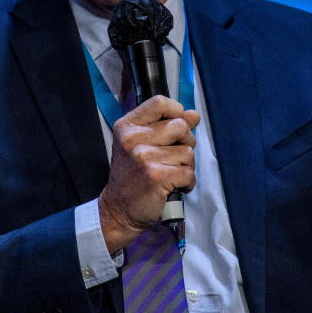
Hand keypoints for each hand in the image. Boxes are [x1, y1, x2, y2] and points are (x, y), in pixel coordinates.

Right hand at [98, 95, 198, 252]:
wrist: (118, 210)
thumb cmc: (131, 177)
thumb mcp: (140, 144)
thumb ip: (165, 126)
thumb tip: (193, 115)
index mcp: (127, 126)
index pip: (160, 102)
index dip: (176, 111)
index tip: (177, 124)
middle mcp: (133, 139)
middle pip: (180, 126)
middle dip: (186, 142)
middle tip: (174, 157)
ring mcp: (144, 157)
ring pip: (188, 152)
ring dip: (186, 165)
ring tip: (171, 173)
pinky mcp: (156, 176)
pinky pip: (188, 172)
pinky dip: (187, 182)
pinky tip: (174, 185)